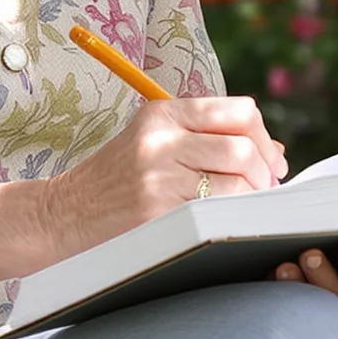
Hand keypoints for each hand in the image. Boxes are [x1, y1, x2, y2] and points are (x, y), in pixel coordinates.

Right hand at [42, 95, 286, 261]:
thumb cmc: (117, 181)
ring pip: (237, 181)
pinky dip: (231, 219)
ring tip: (244, 210)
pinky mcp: (156, 211)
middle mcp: (161, 137)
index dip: (265, 138)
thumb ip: (209, 140)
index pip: (239, 112)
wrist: (62, 213)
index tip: (272, 162)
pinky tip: (224, 226)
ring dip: (252, 200)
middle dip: (266, 174)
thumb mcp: (156, 144)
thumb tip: (275, 152)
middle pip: (244, 147)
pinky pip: (216, 213)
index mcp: (163, 113)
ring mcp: (158, 174)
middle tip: (264, 193)